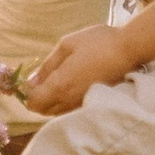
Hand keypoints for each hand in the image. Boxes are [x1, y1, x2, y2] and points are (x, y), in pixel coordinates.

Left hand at [19, 23, 134, 116]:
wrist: (128, 50)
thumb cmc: (96, 43)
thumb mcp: (66, 46)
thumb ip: (47, 66)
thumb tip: (31, 82)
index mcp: (60, 85)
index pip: (33, 102)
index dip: (25, 93)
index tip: (27, 80)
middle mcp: (69, 101)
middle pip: (42, 110)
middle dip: (36, 98)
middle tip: (39, 79)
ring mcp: (81, 104)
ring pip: (56, 112)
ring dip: (49, 100)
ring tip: (54, 79)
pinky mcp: (91, 103)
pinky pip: (69, 109)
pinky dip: (62, 101)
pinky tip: (69, 84)